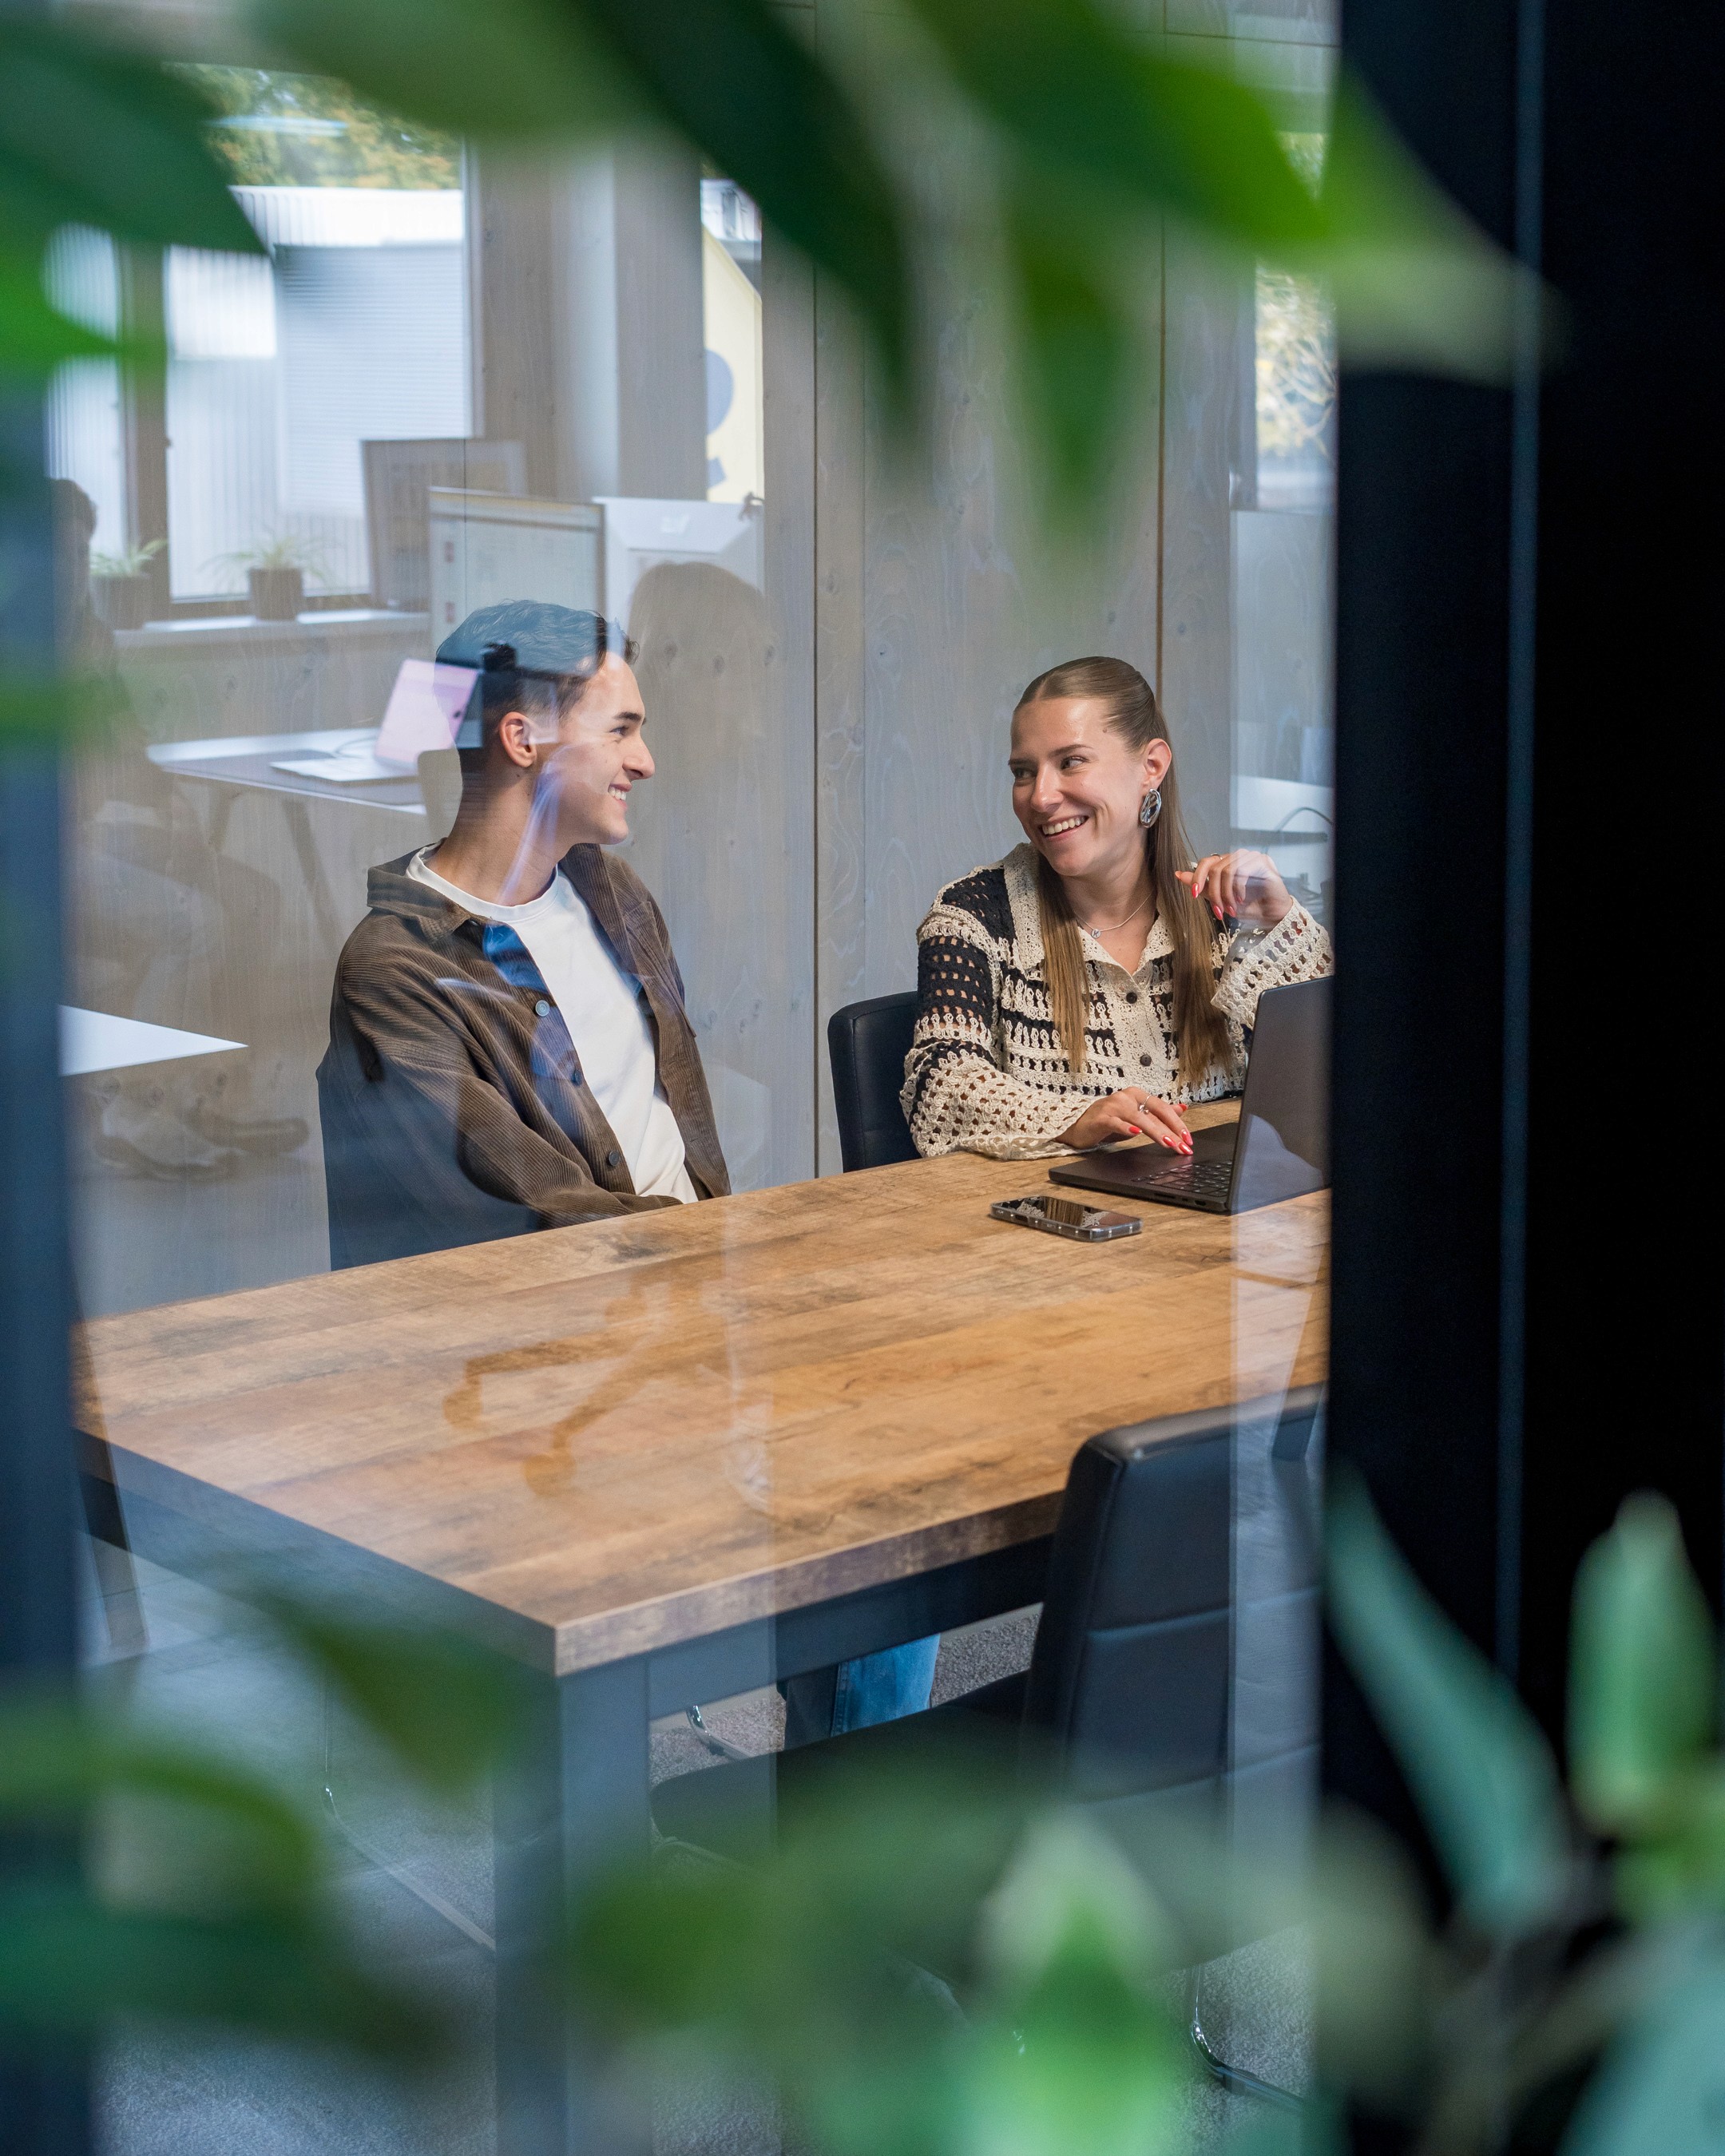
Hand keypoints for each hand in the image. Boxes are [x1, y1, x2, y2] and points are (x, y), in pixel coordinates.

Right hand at [1059, 1089, 1191, 1153]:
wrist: (1079, 1126)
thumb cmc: (1109, 1120)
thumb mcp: (1137, 1115)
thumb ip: (1158, 1113)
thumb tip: (1182, 1108)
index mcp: (1136, 1095)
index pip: (1162, 1107)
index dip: (1177, 1123)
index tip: (1188, 1138)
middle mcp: (1126, 1097)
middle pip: (1154, 1114)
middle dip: (1171, 1132)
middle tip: (1182, 1147)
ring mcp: (1113, 1106)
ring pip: (1139, 1119)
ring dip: (1156, 1133)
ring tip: (1168, 1143)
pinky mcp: (1101, 1118)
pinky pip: (1116, 1123)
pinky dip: (1126, 1129)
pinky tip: (1136, 1134)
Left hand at [1184, 850, 1290, 925]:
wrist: (1272, 915)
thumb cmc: (1250, 907)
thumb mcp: (1220, 899)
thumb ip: (1203, 887)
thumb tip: (1179, 875)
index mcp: (1228, 863)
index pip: (1206, 862)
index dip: (1197, 878)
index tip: (1194, 895)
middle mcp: (1238, 857)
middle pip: (1215, 869)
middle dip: (1214, 894)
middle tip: (1219, 911)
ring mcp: (1251, 857)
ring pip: (1227, 870)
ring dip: (1226, 894)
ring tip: (1232, 908)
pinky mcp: (1262, 861)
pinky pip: (1242, 871)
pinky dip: (1238, 889)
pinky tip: (1242, 899)